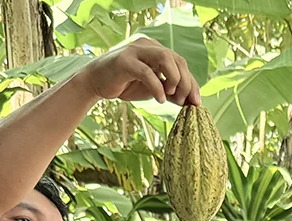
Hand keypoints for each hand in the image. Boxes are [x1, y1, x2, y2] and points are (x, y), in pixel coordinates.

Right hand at [77, 37, 200, 106]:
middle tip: (183, 101)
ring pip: (165, 58)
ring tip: (171, 96)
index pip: (181, 64)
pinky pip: (147, 72)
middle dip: (186, 83)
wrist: (96, 83)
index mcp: (157, 50)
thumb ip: (172, 92)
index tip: (196, 103)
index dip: (192, 84)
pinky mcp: (124, 61)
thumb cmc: (127, 85)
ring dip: (174, 79)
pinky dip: (157, 87)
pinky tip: (160, 100)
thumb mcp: (154, 89)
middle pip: (177, 59)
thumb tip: (192, 102)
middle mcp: (148, 46)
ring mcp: (136, 51)